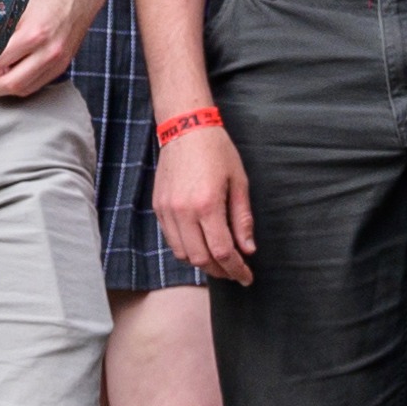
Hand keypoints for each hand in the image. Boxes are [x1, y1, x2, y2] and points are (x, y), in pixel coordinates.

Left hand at [0, 0, 99, 99]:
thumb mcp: (19, 4)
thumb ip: (1, 27)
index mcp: (34, 33)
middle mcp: (48, 51)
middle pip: (12, 83)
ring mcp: (58, 61)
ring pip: (25, 88)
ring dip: (5, 89)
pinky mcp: (63, 65)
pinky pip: (38, 85)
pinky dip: (22, 85)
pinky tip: (10, 76)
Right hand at [156, 109, 255, 283]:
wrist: (186, 127)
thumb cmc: (217, 151)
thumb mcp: (239, 182)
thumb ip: (242, 219)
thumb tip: (248, 249)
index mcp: (208, 204)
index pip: (222, 251)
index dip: (237, 270)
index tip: (247, 277)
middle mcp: (184, 211)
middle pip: (201, 259)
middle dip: (220, 271)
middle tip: (234, 271)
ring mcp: (168, 210)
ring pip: (183, 254)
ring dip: (202, 263)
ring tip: (218, 260)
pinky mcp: (158, 207)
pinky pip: (171, 240)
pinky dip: (186, 249)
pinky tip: (200, 244)